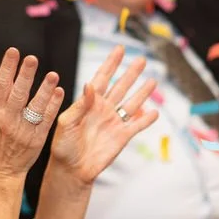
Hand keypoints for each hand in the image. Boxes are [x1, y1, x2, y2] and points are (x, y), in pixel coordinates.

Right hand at [0, 48, 64, 180]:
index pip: (0, 85)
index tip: (13, 51)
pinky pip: (47, 119)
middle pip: (18, 93)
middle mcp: (8, 120)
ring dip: (45, 89)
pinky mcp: (37, 138)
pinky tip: (59, 92)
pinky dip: (53, 105)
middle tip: (32, 58)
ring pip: (36, 106)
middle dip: (25, 74)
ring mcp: (24, 130)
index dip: (7, 67)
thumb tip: (7, 75)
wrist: (0, 171)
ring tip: (53, 75)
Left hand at [50, 45, 159, 185]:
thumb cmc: (63, 146)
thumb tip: (90, 85)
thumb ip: (80, 105)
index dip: (111, 63)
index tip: (120, 49)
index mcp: (89, 102)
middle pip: (121, 86)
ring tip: (153, 80)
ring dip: (143, 92)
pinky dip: (146, 120)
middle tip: (142, 59)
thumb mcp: (66, 123)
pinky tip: (155, 112)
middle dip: (131, 73)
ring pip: (132, 103)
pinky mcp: (122, 137)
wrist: (70, 170)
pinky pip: (137, 126)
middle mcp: (104, 109)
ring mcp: (114, 122)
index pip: (102, 77)